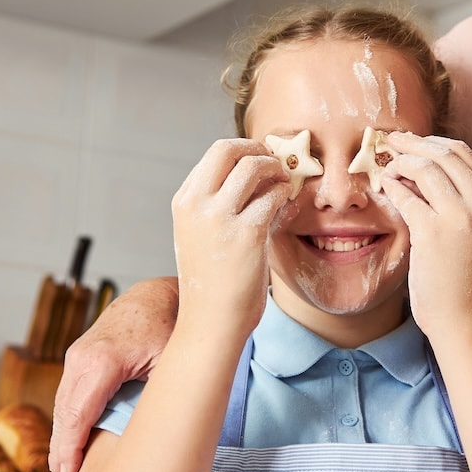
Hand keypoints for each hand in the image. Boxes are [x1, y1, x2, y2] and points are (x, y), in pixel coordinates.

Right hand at [49, 278, 178, 471]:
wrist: (156, 295)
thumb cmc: (168, 326)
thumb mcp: (170, 364)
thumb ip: (155, 398)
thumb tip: (150, 438)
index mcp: (102, 362)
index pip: (78, 416)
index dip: (71, 450)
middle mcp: (81, 358)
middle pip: (64, 415)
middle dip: (60, 452)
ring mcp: (76, 356)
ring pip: (62, 406)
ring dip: (60, 439)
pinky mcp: (78, 358)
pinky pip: (68, 395)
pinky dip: (66, 421)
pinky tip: (67, 442)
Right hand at [171, 138, 291, 337]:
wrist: (211, 322)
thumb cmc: (211, 282)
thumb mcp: (199, 233)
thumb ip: (216, 203)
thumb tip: (252, 173)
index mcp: (184, 201)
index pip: (215, 153)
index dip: (244, 151)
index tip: (261, 160)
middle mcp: (197, 204)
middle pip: (229, 149)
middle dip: (258, 150)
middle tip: (276, 163)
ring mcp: (219, 218)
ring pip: (254, 167)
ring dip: (276, 171)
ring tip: (284, 185)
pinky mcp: (246, 234)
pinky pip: (273, 196)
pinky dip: (283, 195)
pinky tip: (286, 206)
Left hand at [379, 133, 471, 342]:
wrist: (467, 320)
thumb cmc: (465, 279)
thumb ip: (458, 199)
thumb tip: (419, 168)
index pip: (463, 153)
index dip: (433, 141)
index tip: (413, 141)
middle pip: (444, 153)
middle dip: (413, 143)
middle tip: (391, 140)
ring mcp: (459, 217)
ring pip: (424, 169)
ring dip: (400, 163)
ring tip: (387, 168)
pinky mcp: (433, 232)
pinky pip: (407, 196)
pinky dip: (392, 186)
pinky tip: (386, 187)